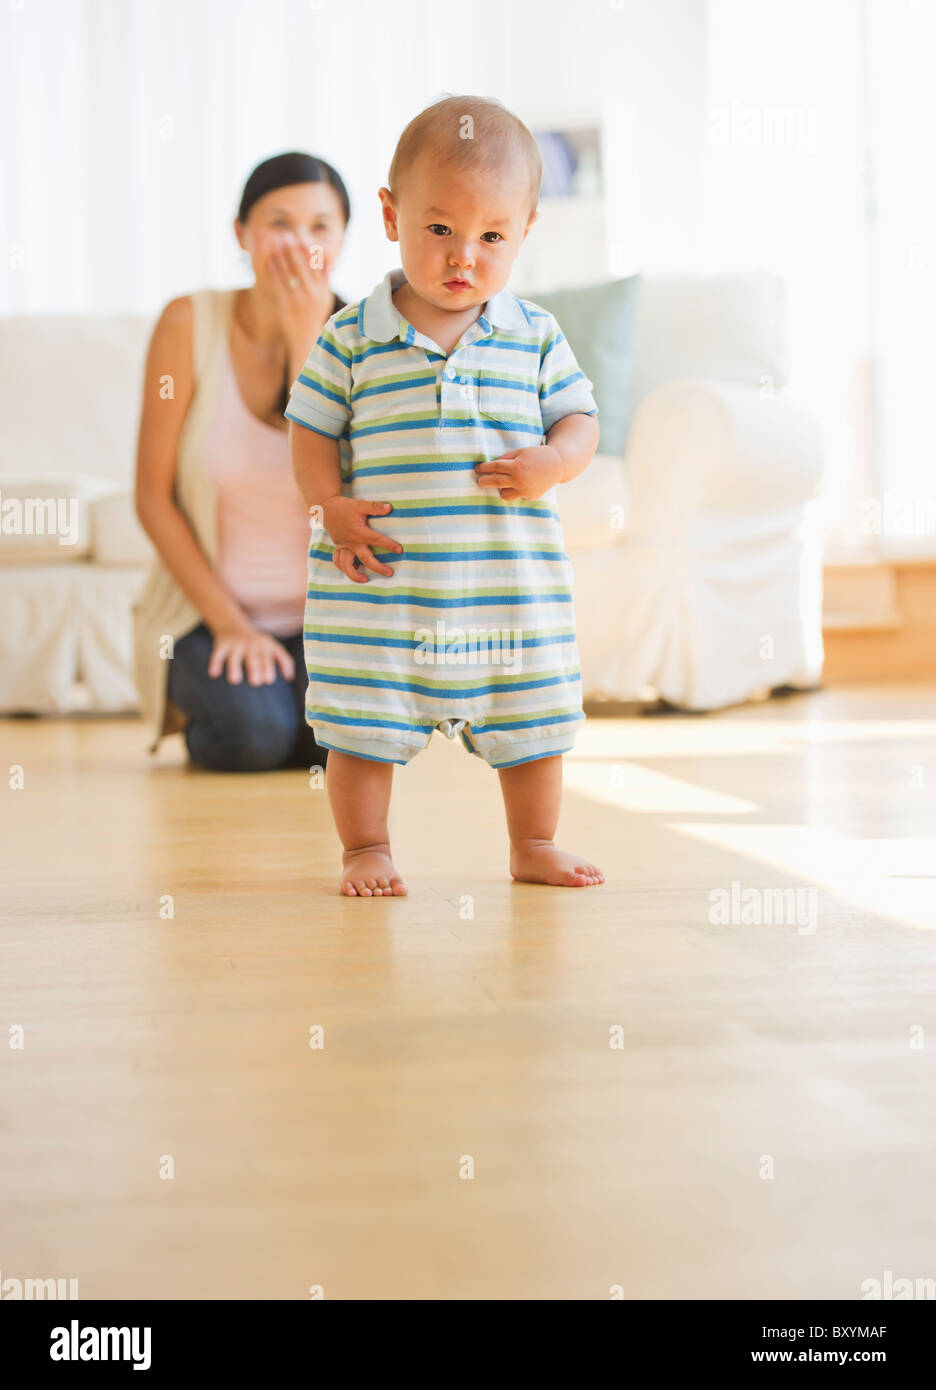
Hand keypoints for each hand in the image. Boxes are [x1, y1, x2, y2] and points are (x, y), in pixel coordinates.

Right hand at [208, 625, 294, 685]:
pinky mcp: (221, 645)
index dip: (268, 669)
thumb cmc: (258, 644)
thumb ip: (284, 661)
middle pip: (253, 658)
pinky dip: (215, 663)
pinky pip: (217, 654)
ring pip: (234, 657)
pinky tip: (214, 674)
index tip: (267, 680)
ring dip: (234, 667)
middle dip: (255, 669)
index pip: (268, 658)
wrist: (233, 626)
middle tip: (255, 682)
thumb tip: (289, 677)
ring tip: (235, 680)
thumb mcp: (273, 647)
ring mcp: (235, 645)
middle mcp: (250, 645)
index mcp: (265, 647)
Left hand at [266, 232, 335, 361]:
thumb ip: (324, 280)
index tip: (301, 236)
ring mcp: (300, 299)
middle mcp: (313, 294)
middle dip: (294, 248)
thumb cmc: (314, 317)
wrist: (306, 341)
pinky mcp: (287, 305)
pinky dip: (275, 269)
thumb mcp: (324, 299)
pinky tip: (270, 259)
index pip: (316, 265)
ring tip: (277, 241)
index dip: (308, 249)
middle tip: (287, 234)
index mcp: (323, 291)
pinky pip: (279, 282)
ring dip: (283, 254)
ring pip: (290, 271)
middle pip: (303, 265)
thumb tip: (324, 260)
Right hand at [321, 495, 402, 583]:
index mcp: (359, 533)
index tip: (399, 550)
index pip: (377, 540)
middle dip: (378, 568)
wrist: (325, 508)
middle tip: (390, 573)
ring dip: (355, 575)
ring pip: (347, 566)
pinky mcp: (338, 547)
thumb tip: (389, 507)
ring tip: (366, 580)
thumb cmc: (344, 507)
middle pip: (366, 559)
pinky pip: (338, 561)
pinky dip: (344, 568)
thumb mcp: (359, 505)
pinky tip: (354, 570)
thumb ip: (374, 507)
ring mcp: (343, 547)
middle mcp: (351, 543)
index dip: (389, 545)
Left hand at [474, 445, 564, 500]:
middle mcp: (520, 480)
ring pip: (504, 494)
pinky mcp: (530, 496)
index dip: (484, 468)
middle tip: (479, 481)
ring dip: (501, 489)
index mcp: (517, 466)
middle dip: (484, 481)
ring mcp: (525, 490)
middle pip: (496, 482)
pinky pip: (517, 495)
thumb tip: (492, 466)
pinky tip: (521, 484)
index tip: (477, 468)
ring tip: (503, 483)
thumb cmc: (537, 455)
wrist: (558, 465)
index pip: (495, 467)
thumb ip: (506, 458)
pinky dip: (515, 490)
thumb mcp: (521, 452)